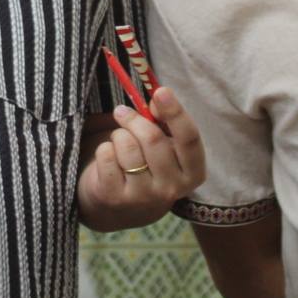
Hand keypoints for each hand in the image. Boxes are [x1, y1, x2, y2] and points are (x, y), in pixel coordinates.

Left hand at [78, 86, 205, 229]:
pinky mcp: (114, 197)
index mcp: (192, 173)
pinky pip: (106, 155)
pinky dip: (104, 148)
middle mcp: (171, 189)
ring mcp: (142, 196)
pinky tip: (109, 159)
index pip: (189, 139)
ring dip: (118, 135)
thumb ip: (164, 122)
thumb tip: (157, 99)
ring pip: (127, 145)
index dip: (176, 112)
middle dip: (134, 119)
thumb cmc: (147, 165)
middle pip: (153, 139)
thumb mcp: (163, 146)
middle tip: (122, 112)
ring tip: (119, 142)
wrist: (119, 206)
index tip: (161, 91)